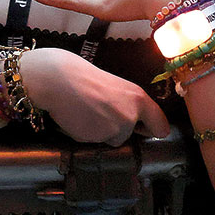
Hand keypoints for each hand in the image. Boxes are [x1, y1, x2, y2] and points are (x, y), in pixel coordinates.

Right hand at [20, 47, 171, 145]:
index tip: (145, 130)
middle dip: (113, 128)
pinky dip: (82, 132)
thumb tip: (129, 116)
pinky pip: (90, 140)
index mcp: (137, 98)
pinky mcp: (95, 138)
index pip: (160, 126)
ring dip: (96, 131)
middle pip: (127, 134)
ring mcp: (113, 129)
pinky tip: (74, 116)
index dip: (153, 129)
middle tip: (96, 111)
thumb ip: (124, 101)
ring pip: (107, 138)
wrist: (53, 78)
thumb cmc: (77, 74)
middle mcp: (130, 116)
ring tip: (82, 111)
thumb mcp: (111, 83)